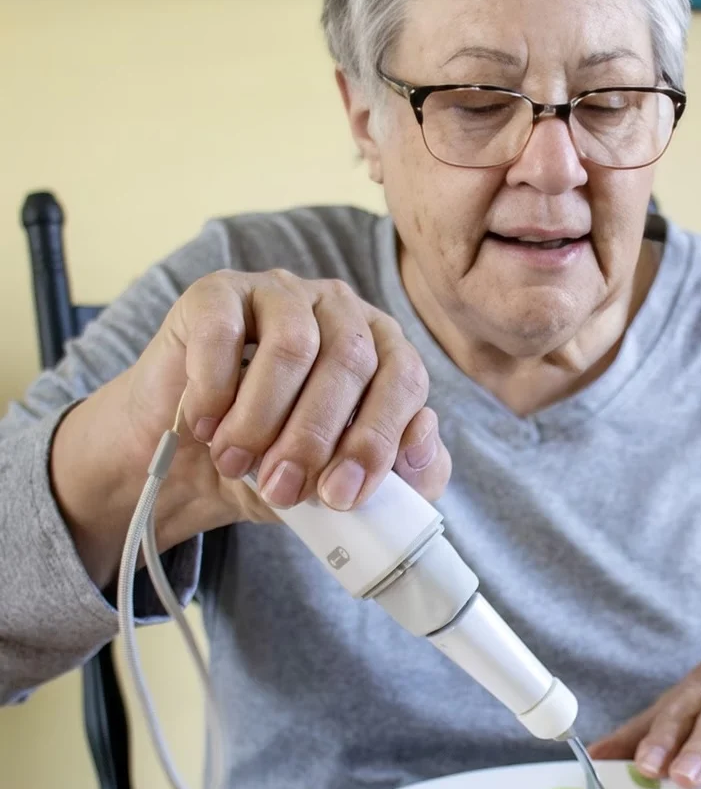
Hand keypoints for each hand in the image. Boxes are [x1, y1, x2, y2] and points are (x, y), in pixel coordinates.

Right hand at [129, 270, 450, 513]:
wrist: (188, 468)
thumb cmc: (276, 469)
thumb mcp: (341, 486)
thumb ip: (404, 476)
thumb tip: (424, 436)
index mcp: (384, 350)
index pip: (404, 379)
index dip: (377, 439)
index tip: (341, 495)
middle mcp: (341, 311)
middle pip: (350, 361)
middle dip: (315, 438)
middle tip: (281, 488)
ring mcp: (280, 293)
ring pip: (293, 344)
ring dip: (262, 417)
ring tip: (235, 461)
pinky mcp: (218, 293)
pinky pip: (224, 330)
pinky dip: (214, 389)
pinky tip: (204, 425)